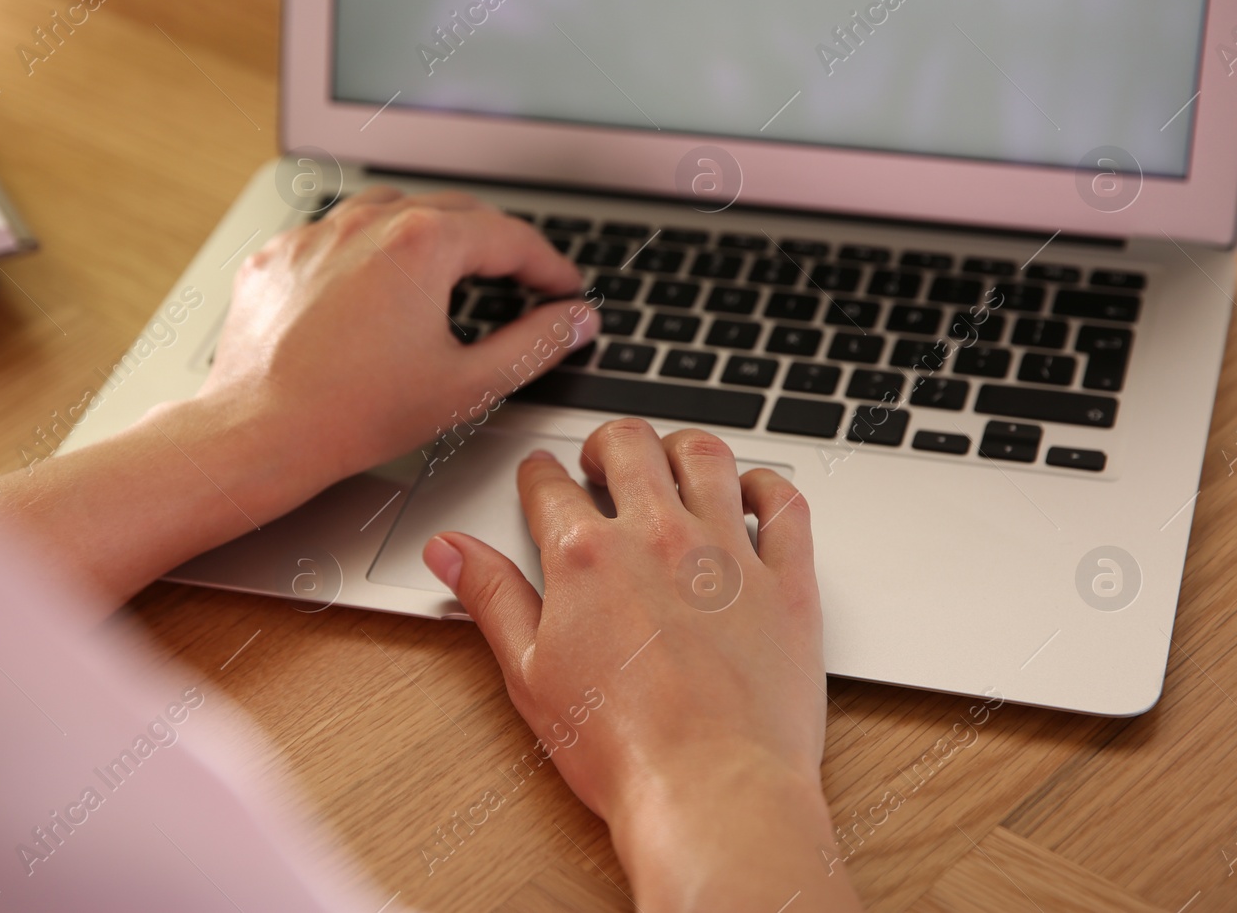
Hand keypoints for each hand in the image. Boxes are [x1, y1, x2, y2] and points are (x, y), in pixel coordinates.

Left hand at [198, 186, 597, 508]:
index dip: (549, 265)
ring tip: (451, 271)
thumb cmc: (353, 414)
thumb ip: (535, 345)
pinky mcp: (279, 256)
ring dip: (431, 234)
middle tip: (521, 278)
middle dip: (497, 243)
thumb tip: (574, 321)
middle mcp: (368, 222)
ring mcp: (316, 234)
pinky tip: (374, 289)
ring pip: (391, 210)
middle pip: (455, 211)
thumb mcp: (466, 385)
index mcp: (422, 244)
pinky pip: (334, 236)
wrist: (258, 432)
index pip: (510, 236)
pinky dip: (367, 253)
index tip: (564, 288)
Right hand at [424, 420, 860, 911]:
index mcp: (588, 559)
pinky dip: (766, 486)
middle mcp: (658, 538)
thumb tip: (449, 551)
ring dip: (679, 447)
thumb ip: (490, 598)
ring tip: (669, 462)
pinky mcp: (787, 581)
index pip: (549, 486)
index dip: (537, 475)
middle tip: (599, 461)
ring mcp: (728, 553)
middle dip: (604, 442)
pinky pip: (785, 504)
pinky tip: (751, 495)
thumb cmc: (622, 750)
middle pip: (628, 445)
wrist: (713, 793)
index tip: (539, 479)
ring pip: (706, 456)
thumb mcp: (529, 674)